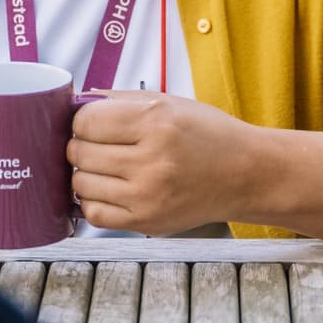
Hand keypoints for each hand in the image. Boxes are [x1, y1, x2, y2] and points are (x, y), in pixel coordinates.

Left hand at [66, 91, 255, 235]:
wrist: (247, 174)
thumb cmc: (207, 134)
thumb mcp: (167, 101)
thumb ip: (118, 100)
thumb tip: (74, 102)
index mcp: (154, 122)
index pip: (85, 122)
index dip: (80, 121)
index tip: (89, 122)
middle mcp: (151, 161)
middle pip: (80, 153)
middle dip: (79, 145)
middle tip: (94, 143)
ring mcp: (148, 196)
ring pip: (81, 184)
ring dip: (83, 173)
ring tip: (102, 166)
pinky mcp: (148, 222)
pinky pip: (95, 214)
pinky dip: (92, 200)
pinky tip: (106, 188)